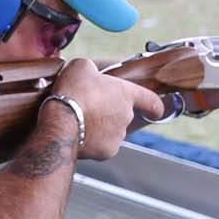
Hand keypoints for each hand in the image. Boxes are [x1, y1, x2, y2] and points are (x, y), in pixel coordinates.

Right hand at [50, 57, 165, 158]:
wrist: (61, 122)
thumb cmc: (73, 92)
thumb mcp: (82, 66)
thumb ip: (94, 69)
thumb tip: (92, 73)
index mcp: (125, 94)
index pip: (151, 100)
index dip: (155, 105)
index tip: (157, 110)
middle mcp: (127, 116)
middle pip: (124, 115)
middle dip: (110, 112)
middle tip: (91, 107)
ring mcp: (118, 136)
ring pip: (112, 131)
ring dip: (101, 126)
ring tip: (81, 120)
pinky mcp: (106, 152)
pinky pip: (102, 145)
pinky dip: (93, 141)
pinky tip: (79, 133)